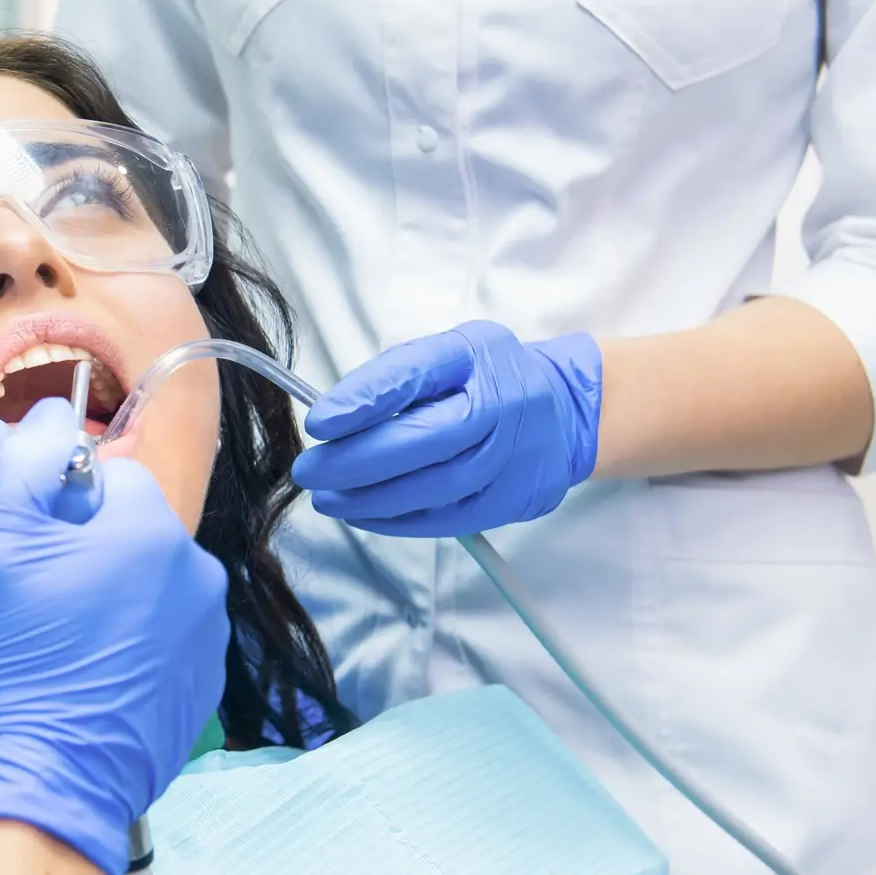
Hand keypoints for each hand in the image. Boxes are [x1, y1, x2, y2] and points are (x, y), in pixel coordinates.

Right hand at [0, 398, 228, 874]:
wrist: (42, 783)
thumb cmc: (12, 664)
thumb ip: (29, 461)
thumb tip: (54, 413)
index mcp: (152, 528)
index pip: (107, 474)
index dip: (57, 505)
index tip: (28, 547)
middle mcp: (197, 574)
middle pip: (131, 529)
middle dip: (86, 551)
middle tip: (36, 600)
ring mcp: (206, 634)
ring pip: (146, 583)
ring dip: (108, 598)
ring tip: (59, 644)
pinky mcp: (201, 683)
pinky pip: (161, 636)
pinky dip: (128, 646)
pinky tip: (86, 675)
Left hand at [292, 320, 602, 536]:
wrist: (565, 411)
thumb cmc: (488, 377)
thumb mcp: (448, 353)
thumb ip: (396, 378)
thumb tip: (335, 419)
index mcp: (477, 356)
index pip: (416, 376)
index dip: (365, 401)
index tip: (320, 423)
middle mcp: (501, 405)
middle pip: (424, 440)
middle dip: (357, 462)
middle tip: (310, 472)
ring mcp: (512, 456)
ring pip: (435, 487)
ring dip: (371, 499)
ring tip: (327, 499)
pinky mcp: (514, 499)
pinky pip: (450, 517)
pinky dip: (400, 521)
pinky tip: (363, 516)